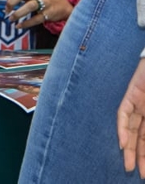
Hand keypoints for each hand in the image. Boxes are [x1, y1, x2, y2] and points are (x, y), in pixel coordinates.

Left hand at [5, 0, 72, 28]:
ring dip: (18, 13)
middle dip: (12, 1)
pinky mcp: (49, 13)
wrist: (64, 6)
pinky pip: (36, 18)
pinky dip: (26, 23)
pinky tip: (19, 26)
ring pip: (30, 6)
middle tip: (7, 10)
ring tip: (11, 19)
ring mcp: (45, 3)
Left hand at [118, 58, 144, 176]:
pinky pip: (124, 111)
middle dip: (137, 154)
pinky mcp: (131, 92)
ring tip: (127, 164)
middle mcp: (144, 108)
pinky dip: (122, 126)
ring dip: (128, 146)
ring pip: (130, 127)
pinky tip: (122, 141)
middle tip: (134, 172)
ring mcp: (138, 100)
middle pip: (139, 135)